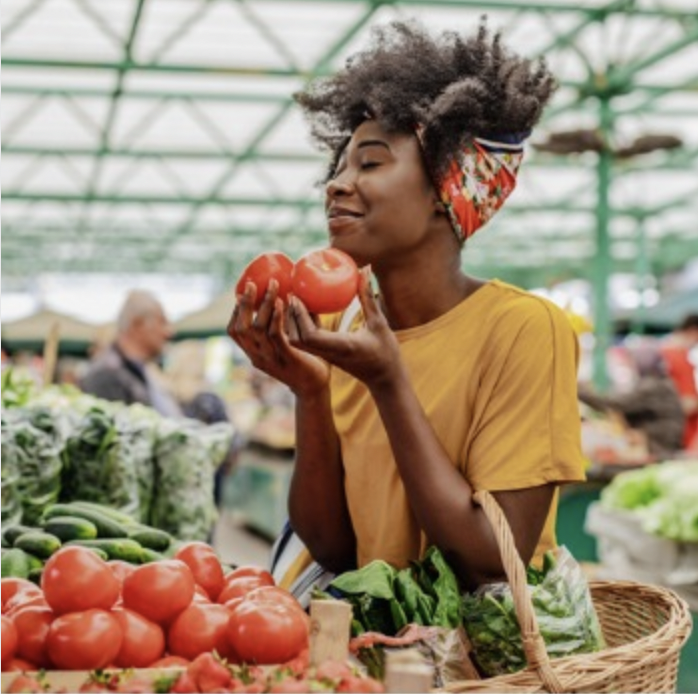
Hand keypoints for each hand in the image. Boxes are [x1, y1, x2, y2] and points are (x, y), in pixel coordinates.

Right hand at [227, 279, 329, 396]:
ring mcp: (270, 359)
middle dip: (245, 304)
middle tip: (252, 284)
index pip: (234, 332)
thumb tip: (281, 300)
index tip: (241, 293)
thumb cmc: (301, 363)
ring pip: (257, 328)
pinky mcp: (287, 358)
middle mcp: (258, 357)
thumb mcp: (282, 346)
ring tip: (273, 286)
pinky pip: (276, 335)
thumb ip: (277, 328)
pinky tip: (281, 302)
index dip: (235, 312)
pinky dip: (276, 316)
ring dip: (264, 304)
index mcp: (254, 354)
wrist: (314, 388)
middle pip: (241, 328)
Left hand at [287, 266, 402, 388]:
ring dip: (293, 322)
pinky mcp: (326, 355)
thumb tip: (365, 269)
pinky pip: (307, 341)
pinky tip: (306, 308)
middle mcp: (329, 353)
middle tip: (291, 292)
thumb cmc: (386, 353)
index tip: (296, 296)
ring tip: (295, 298)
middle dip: (290, 316)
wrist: (386, 380)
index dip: (299, 316)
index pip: (310, 336)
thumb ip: (368, 297)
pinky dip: (303, 326)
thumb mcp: (379, 322)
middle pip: (298, 338)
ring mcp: (325, 356)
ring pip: (299, 342)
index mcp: (341, 346)